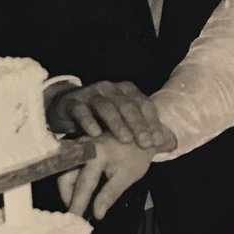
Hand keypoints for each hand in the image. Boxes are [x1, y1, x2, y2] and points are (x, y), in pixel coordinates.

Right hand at [49, 81, 168, 147]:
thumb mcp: (121, 119)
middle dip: (138, 125)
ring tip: (125, 140)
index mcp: (126, 90)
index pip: (143, 103)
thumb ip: (140, 129)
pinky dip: (89, 121)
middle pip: (127, 105)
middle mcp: (110, 88)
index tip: (158, 141)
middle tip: (145, 143)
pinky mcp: (73, 102)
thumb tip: (167, 144)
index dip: (152, 122)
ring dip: (117, 124)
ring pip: (106, 106)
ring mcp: (91, 93)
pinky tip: (96, 134)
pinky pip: (81, 110)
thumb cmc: (100, 117)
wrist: (66, 107)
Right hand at [58, 134, 155, 219]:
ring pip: (64, 169)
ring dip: (68, 188)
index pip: (83, 185)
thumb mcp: (128, 176)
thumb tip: (97, 215)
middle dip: (67, 196)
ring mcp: (80, 144)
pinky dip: (71, 178)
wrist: (144, 131)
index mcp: (96, 154)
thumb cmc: (138, 154)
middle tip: (75, 212)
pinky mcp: (80, 144)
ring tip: (76, 203)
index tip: (74, 219)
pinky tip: (78, 190)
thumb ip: (110, 195)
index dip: (77, 204)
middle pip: (65, 175)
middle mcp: (83, 147)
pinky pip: (69, 163)